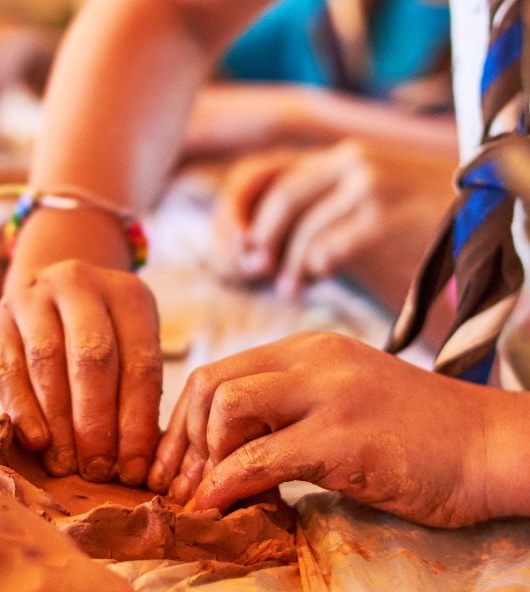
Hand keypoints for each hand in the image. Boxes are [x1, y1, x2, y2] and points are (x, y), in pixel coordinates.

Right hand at [0, 259, 161, 484]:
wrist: (50, 298)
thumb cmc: (101, 341)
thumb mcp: (129, 351)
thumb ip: (135, 397)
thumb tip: (138, 466)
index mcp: (128, 295)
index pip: (140, 363)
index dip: (138, 422)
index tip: (133, 470)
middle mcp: (80, 285)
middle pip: (92, 358)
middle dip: (96, 422)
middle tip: (96, 470)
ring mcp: (34, 297)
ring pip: (47, 362)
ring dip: (58, 421)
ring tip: (65, 464)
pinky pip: (8, 367)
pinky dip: (22, 408)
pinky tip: (36, 441)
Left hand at [147, 332, 502, 528]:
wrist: (492, 447)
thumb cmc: (417, 435)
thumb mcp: (341, 403)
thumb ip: (286, 412)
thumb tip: (223, 452)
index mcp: (305, 350)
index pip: (216, 373)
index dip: (182, 423)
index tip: (174, 466)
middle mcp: (311, 360)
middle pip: (208, 384)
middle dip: (180, 441)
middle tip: (175, 486)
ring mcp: (328, 394)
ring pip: (226, 408)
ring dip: (202, 459)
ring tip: (206, 495)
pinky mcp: (344, 437)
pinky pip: (259, 457)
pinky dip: (226, 485)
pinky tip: (218, 507)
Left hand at [209, 138, 453, 296]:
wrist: (491, 205)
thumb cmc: (427, 210)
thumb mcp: (375, 189)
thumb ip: (331, 199)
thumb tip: (275, 232)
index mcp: (346, 153)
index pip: (279, 178)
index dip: (256, 216)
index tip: (249, 247)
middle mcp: (354, 160)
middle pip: (283, 200)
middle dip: (264, 240)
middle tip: (257, 271)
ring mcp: (370, 184)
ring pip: (304, 231)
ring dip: (291, 266)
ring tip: (289, 290)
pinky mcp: (383, 216)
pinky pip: (329, 249)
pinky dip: (317, 268)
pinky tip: (320, 279)